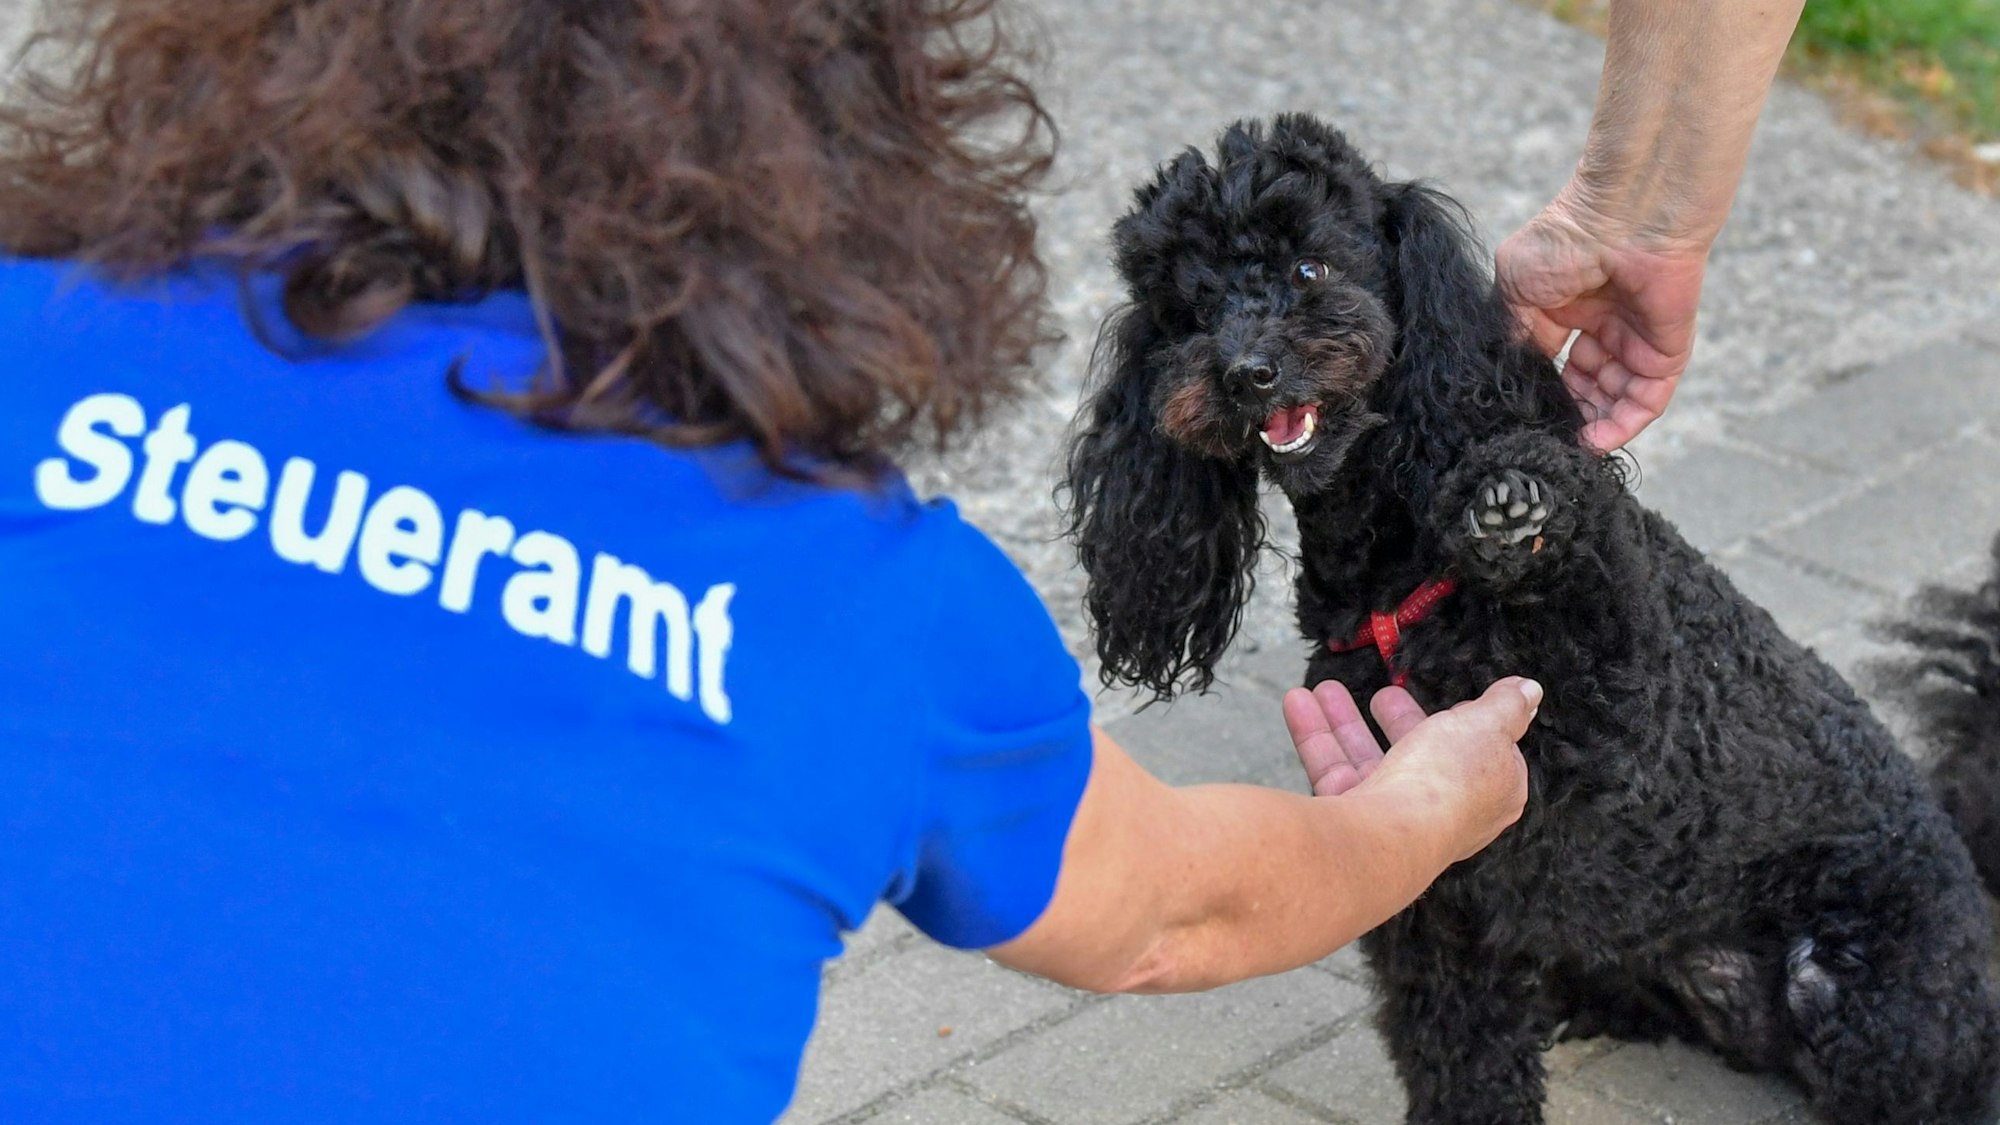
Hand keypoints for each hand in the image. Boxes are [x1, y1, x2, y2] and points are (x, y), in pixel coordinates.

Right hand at [1284, 677, 1537, 860]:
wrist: (1387, 838)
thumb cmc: (1446, 783)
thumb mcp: (1487, 728)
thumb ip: (1506, 706)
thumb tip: (1529, 690)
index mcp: (1489, 795)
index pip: (1485, 759)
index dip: (1470, 728)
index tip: (1457, 706)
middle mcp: (1442, 811)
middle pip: (1420, 756)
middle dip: (1399, 720)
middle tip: (1384, 695)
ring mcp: (1393, 816)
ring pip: (1368, 760)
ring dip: (1344, 720)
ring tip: (1325, 686)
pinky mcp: (1352, 819)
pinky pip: (1331, 770)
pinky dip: (1315, 734)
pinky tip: (1297, 700)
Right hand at [1496, 192, 1708, 451]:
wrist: (1625, 218)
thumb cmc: (1567, 239)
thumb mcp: (1515, 289)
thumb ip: (1514, 336)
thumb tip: (1511, 379)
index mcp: (1569, 310)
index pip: (1554, 365)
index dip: (1539, 391)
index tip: (1522, 416)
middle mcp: (1604, 327)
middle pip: (1586, 387)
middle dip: (1567, 412)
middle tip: (1546, 434)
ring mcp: (1636, 341)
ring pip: (1614, 399)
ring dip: (1592, 424)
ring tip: (1568, 442)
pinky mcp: (1665, 353)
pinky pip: (1646, 401)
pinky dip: (1623, 425)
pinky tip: (1595, 440)